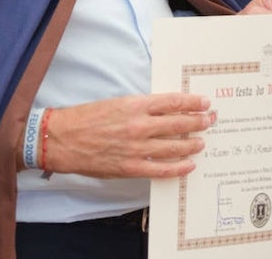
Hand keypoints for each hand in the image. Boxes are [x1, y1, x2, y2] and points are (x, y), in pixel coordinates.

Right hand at [25, 94, 214, 178]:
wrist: (61, 139)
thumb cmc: (88, 118)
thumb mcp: (118, 103)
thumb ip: (143, 107)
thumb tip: (168, 109)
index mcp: (136, 105)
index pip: (173, 102)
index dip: (193, 103)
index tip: (205, 103)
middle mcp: (139, 125)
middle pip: (179, 123)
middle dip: (199, 122)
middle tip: (210, 120)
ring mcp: (136, 148)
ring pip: (174, 146)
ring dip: (192, 144)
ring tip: (202, 141)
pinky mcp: (130, 167)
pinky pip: (161, 169)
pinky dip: (178, 167)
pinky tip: (189, 164)